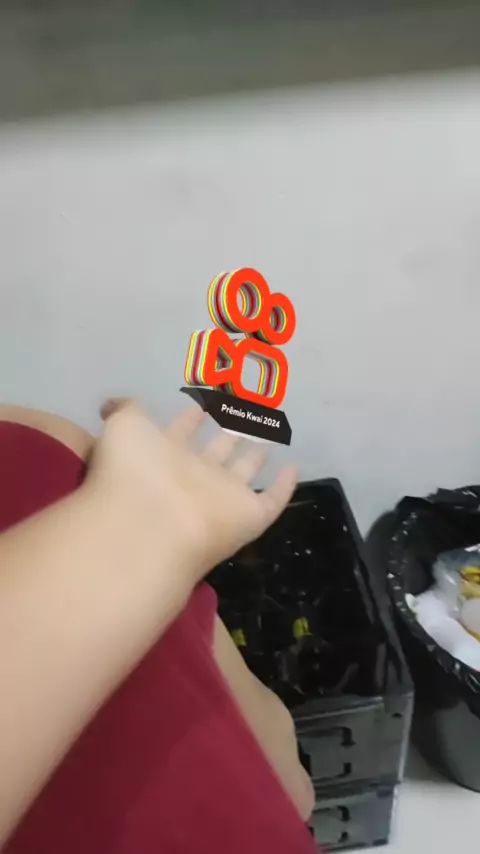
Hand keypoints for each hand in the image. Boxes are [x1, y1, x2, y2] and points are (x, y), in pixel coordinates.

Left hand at [86, 399, 296, 584]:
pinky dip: (283, 488)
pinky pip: (272, 501)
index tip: (202, 402)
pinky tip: (293, 469)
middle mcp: (192, 477)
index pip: (178, 433)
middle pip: (214, 454)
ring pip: (242, 474)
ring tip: (265, 441)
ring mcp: (221, 497)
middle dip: (225, 437)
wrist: (149, 525)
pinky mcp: (249, 516)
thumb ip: (124, 409)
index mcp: (162, 456)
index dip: (189, 417)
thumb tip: (114, 402)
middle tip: (240, 417)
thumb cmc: (133, 471)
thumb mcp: (123, 425)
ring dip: (253, 459)